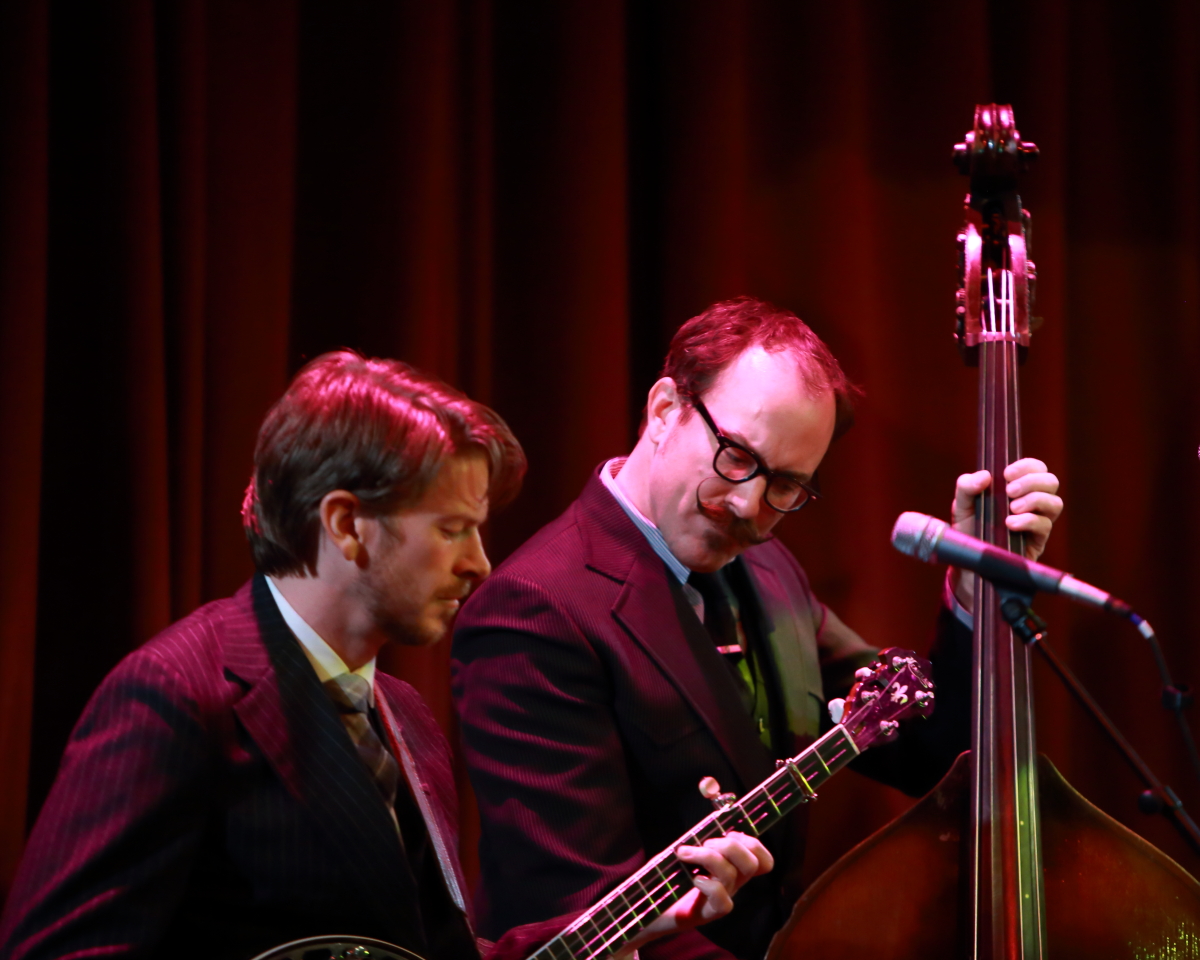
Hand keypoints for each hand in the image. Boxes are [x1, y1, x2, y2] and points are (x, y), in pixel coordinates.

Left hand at [620, 832, 773, 953]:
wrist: (649, 908)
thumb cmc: (667, 876)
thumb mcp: (686, 850)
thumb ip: (698, 834)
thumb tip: (708, 798)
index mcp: (731, 867)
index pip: (763, 860)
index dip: (753, 843)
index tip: (728, 833)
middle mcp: (732, 884)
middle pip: (753, 864)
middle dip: (731, 845)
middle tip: (705, 843)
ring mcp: (721, 899)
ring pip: (732, 875)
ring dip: (707, 856)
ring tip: (686, 853)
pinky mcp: (707, 913)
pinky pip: (723, 901)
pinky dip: (709, 885)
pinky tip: (693, 879)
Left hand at [950, 458, 1062, 610]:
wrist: (968, 560)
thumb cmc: (968, 528)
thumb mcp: (962, 505)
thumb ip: (966, 486)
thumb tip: (985, 476)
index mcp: (1017, 488)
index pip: (1036, 468)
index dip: (1026, 466)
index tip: (1006, 474)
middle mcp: (1031, 502)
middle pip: (1051, 481)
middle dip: (1032, 482)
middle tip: (1009, 491)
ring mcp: (1037, 521)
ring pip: (1056, 503)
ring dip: (1035, 500)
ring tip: (1012, 509)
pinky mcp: (1038, 540)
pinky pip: (1045, 525)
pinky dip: (1028, 520)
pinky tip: (1010, 524)